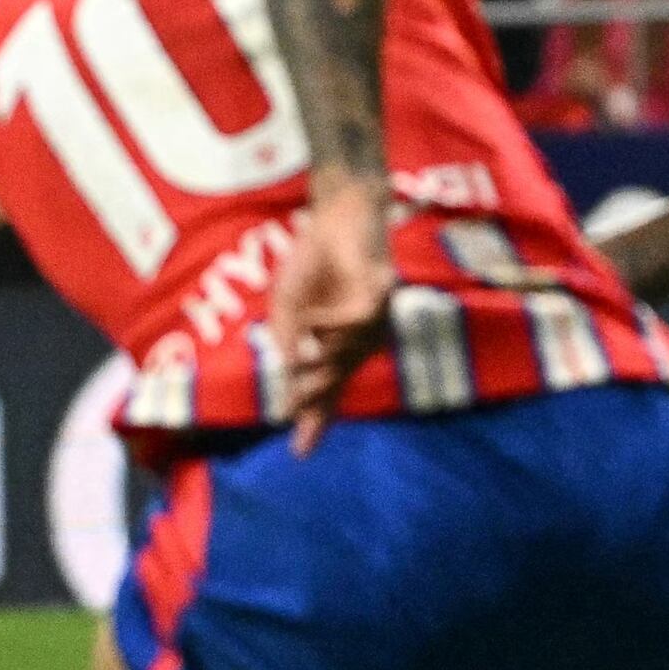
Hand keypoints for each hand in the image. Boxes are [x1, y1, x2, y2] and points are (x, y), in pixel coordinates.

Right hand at [263, 174, 396, 450]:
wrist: (335, 215)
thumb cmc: (312, 261)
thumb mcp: (287, 310)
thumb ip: (287, 346)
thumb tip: (287, 387)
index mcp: (334, 348)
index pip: (325, 393)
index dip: (314, 423)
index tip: (299, 454)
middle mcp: (359, 343)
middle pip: (336, 384)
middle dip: (315, 397)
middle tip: (295, 404)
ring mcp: (374, 324)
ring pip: (347, 357)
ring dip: (321, 358)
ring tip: (300, 346)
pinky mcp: (381, 299)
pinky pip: (355, 325)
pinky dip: (330, 325)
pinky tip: (314, 318)